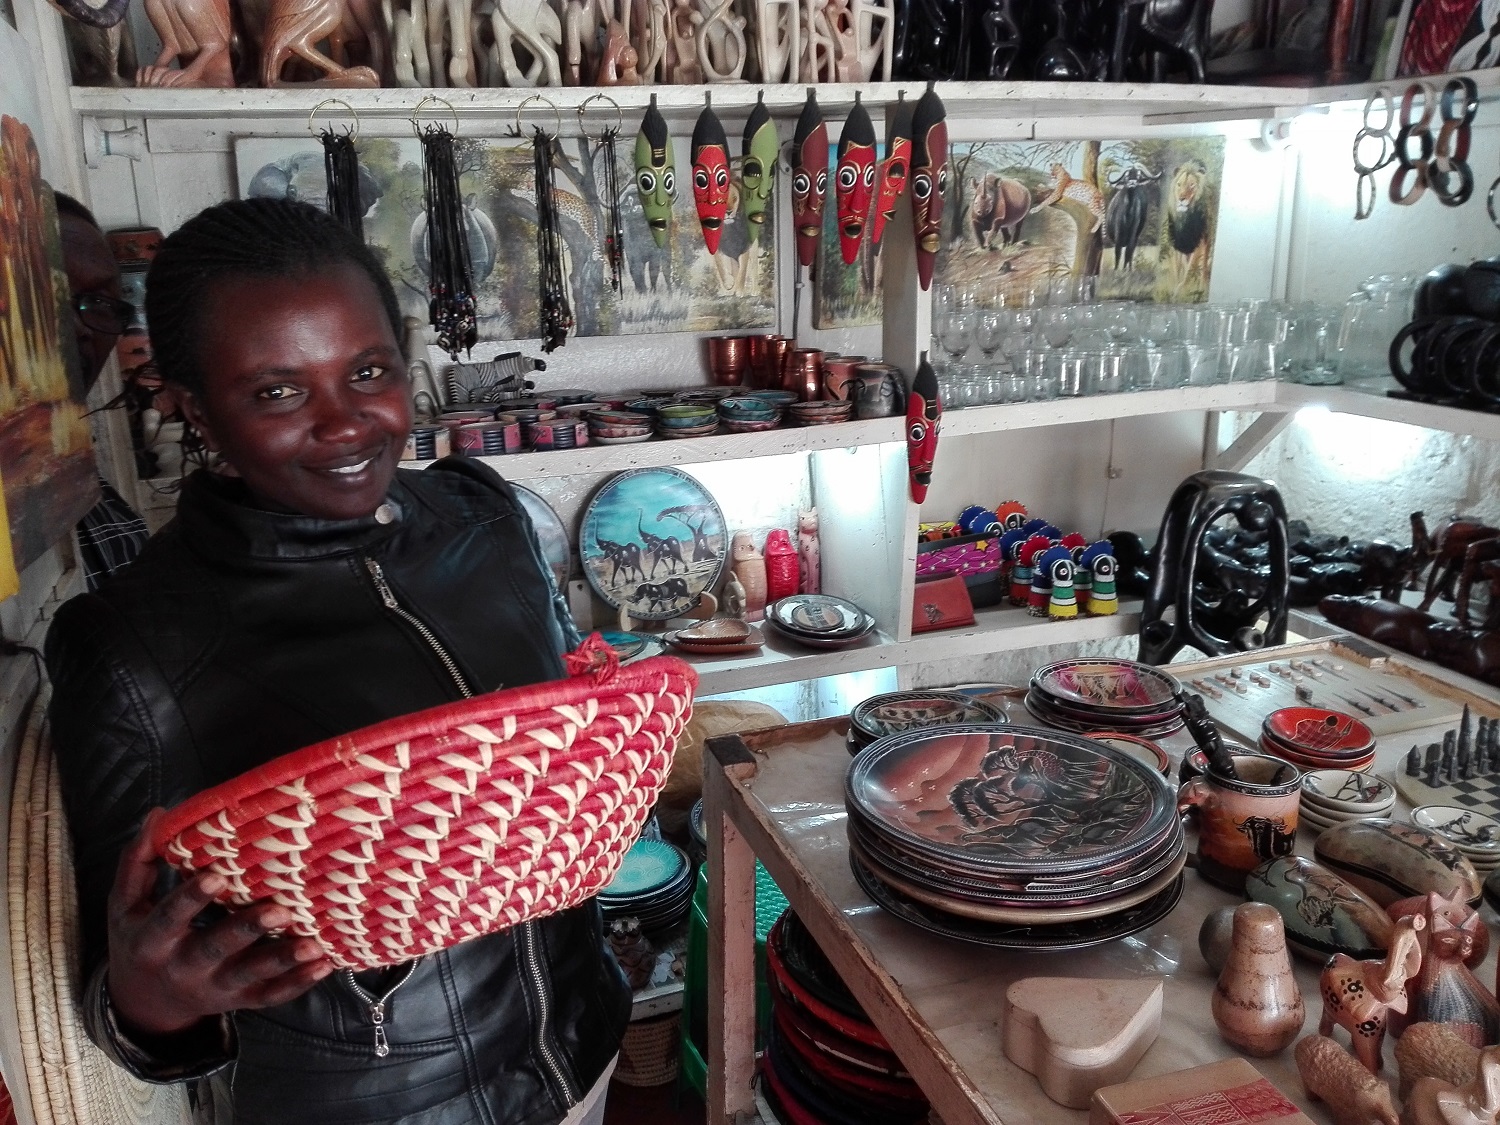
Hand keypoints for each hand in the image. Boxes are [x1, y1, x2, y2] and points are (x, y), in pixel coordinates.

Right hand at [106, 809, 334, 1037]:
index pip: (170, 917)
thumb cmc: (140, 937)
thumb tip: (158, 814)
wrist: (144, 1002)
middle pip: (216, 949)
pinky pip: (270, 996)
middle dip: (248, 930)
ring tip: (314, 944)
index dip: (192, 897)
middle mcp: (183, 967)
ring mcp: (214, 987)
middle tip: (280, 909)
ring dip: (283, 960)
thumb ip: (138, 860)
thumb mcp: (126, 903)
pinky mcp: (239, 1000)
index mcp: (152, 940)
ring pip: (250, 976)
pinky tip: (324, 964)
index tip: (218, 874)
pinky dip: (298, 984)